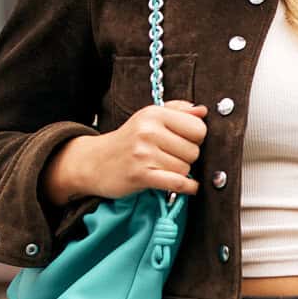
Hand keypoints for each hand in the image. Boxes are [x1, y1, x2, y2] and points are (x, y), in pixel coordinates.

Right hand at [48, 100, 205, 205]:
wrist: (94, 161)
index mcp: (154, 114)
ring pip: (185, 168)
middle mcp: (148, 131)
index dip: (196, 139)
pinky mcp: (140, 174)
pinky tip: (189, 186)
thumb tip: (203, 112)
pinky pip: (177, 183)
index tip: (185, 143)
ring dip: (180, 173)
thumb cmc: (128, 140)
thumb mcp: (149, 117)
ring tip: (165, 168)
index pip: (198, 128)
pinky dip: (187, 187)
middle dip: (187, 158)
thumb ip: (178, 111)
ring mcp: (143, 153)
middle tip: (172, 158)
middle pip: (193, 151)